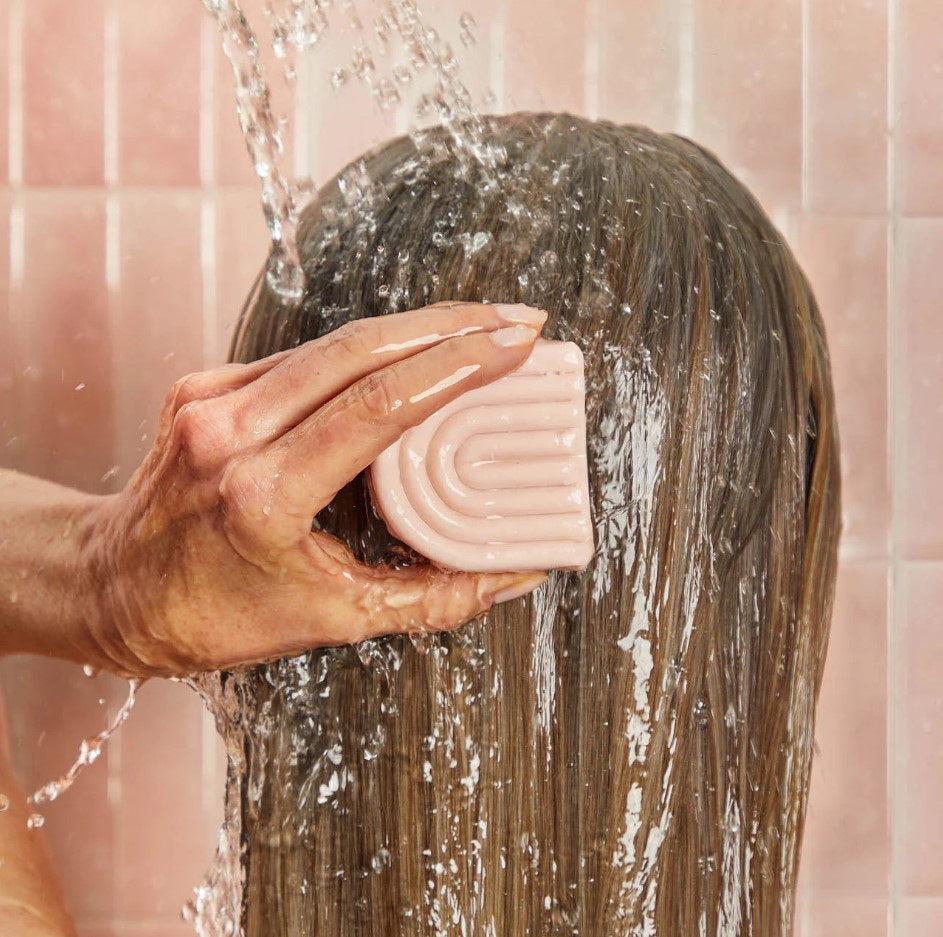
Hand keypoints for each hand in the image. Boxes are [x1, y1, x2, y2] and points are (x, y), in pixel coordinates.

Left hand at [82, 302, 547, 676]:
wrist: (109, 589)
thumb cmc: (210, 614)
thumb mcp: (332, 617)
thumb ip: (433, 599)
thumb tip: (514, 577)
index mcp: (262, 495)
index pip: (379, 406)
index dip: (457, 366)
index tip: (514, 345)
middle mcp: (230, 432)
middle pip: (360, 350)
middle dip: (451, 325)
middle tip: (517, 319)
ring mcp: (211, 400)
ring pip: (333, 343)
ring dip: (414, 329)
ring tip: (478, 326)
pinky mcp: (206, 386)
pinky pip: (301, 359)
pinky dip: (364, 353)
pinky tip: (410, 352)